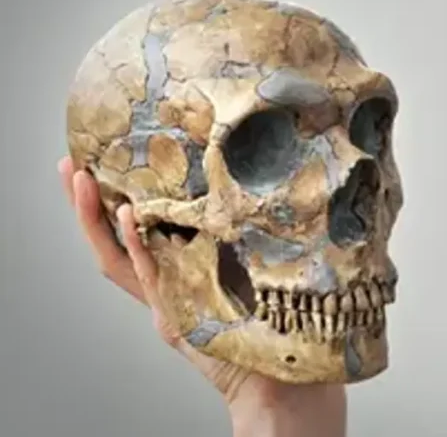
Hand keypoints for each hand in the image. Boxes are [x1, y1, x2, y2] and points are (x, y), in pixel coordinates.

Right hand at [58, 156, 347, 436]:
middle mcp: (165, 286)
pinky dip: (136, 246)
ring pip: (119, 257)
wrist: (281, 377)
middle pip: (113, 242)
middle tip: (68, 168)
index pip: (136, 231)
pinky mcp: (176, 316)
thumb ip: (240, 235)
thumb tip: (257, 182)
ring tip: (82, 183)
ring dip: (97, 219)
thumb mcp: (252, 264)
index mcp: (178, 273)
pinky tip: (128, 218)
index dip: (114, 201)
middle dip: (86, 206)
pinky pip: (149, 276)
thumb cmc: (278, 321)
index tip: (99, 164)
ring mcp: (167, 301)